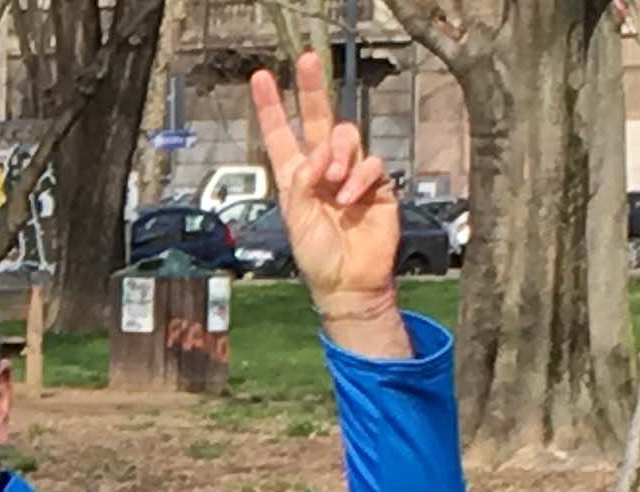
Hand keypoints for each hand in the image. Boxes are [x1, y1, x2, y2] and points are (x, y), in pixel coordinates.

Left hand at [248, 53, 403, 335]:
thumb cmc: (318, 256)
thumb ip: (301, 184)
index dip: (270, 107)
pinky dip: (359, 176)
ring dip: (337, 153)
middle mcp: (322, 170)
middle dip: (311, 89)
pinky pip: (371, 163)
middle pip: (317, 120)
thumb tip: (315, 153)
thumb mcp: (296, 220)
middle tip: (307, 61)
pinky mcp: (377, 185)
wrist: (350, 282)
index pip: (281, 135)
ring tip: (331, 182)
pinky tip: (349, 198)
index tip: (262, 78)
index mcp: (295, 178)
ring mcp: (350, 174)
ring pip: (347, 137)